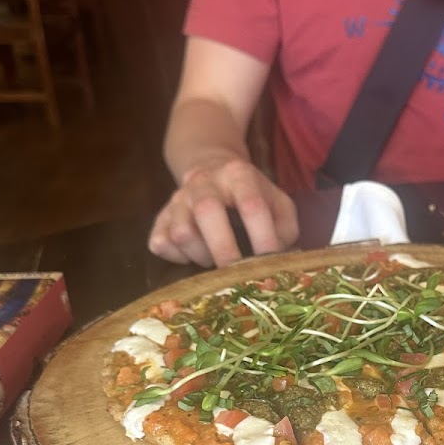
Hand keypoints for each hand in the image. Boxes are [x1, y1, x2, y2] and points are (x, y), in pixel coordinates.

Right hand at [148, 156, 298, 266]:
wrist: (209, 169)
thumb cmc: (251, 195)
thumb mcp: (277, 203)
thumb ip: (285, 228)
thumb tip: (278, 260)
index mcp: (238, 174)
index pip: (252, 205)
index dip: (263, 238)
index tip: (269, 264)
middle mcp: (203, 181)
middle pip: (207, 212)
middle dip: (225, 250)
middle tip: (237, 276)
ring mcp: (177, 199)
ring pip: (181, 232)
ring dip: (201, 255)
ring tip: (215, 258)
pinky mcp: (159, 218)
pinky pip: (161, 244)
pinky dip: (178, 258)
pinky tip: (194, 255)